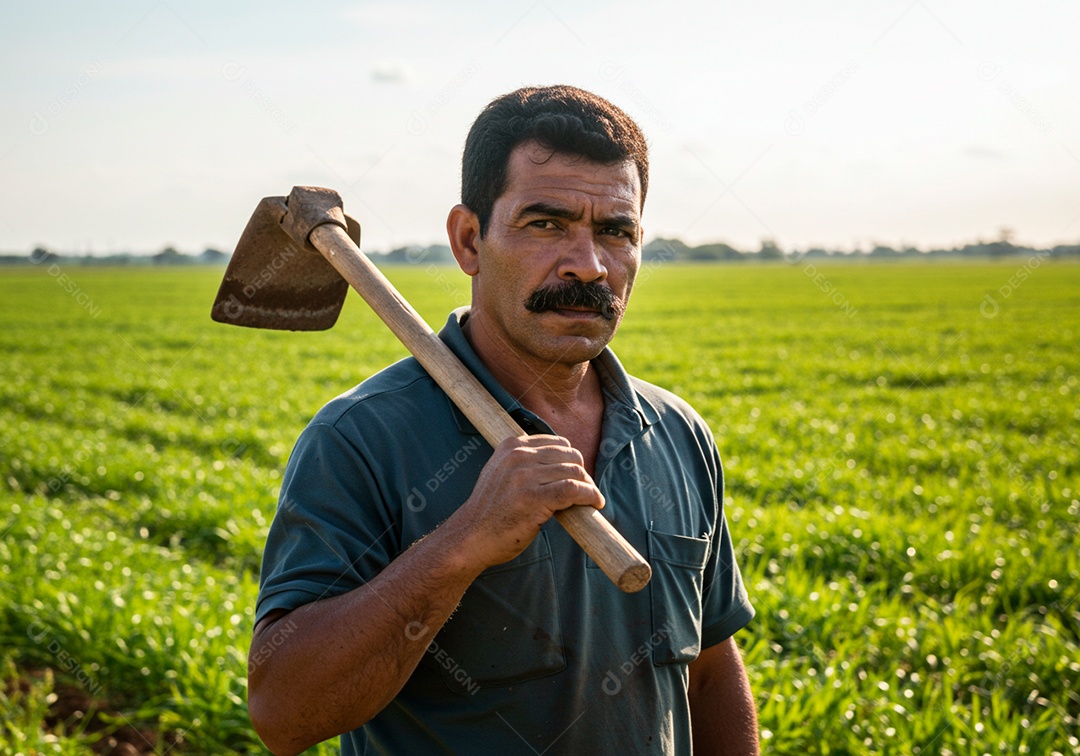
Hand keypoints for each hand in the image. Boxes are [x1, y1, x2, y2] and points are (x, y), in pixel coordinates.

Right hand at [447, 434, 604, 568]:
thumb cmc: (490, 511)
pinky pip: (574, 490)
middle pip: (571, 456)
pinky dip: (590, 496)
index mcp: (510, 445)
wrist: (470, 537)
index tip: (576, 478)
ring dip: (589, 487)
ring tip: (590, 500)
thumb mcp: (500, 473)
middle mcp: (518, 455)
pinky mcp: (534, 498)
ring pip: (575, 472)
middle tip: (585, 493)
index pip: (558, 443)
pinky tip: (595, 504)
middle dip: (582, 474)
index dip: (572, 462)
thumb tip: (562, 461)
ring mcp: (525, 476)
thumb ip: (523, 462)